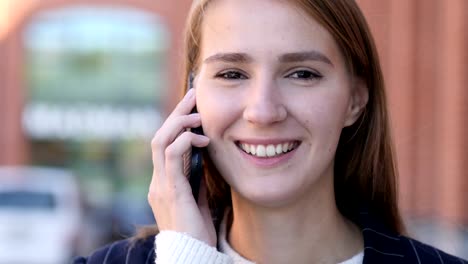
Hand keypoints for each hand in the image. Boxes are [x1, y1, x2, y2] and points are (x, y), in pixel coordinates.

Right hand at [148, 88, 216, 245]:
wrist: (191, 254)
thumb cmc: (196, 230)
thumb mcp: (197, 198)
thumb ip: (195, 178)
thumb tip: (204, 156)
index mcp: (163, 182)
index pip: (165, 144)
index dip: (176, 123)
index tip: (192, 106)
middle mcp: (157, 180)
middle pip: (160, 136)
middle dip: (176, 113)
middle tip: (193, 96)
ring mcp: (161, 185)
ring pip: (161, 141)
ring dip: (180, 122)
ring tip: (198, 114)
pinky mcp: (171, 190)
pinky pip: (172, 156)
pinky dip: (185, 141)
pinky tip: (202, 139)